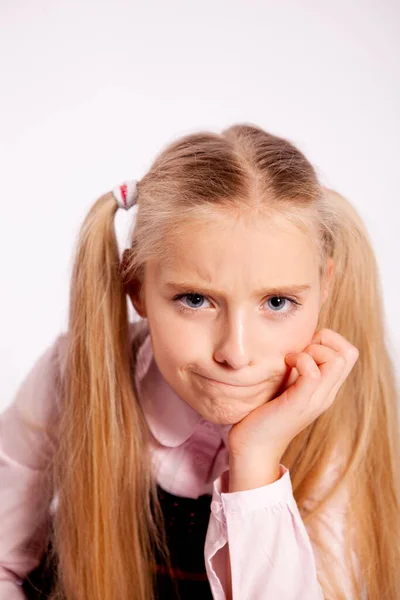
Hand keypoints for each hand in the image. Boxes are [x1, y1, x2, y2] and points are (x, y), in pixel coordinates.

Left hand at [228, 328, 358, 474]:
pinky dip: (301, 360)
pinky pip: (313, 373)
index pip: (348, 353)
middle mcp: (326, 394)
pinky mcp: (298, 404)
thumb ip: (296, 370)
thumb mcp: (286, 387)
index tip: (303, 346)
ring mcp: (315, 399)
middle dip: (325, 340)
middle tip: (300, 350)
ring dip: (313, 350)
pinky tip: (286, 364)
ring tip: (291, 359)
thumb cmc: (263, 414)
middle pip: (349, 353)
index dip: (329, 340)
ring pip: (338, 360)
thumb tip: (293, 343)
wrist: (253, 449)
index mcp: (326, 389)